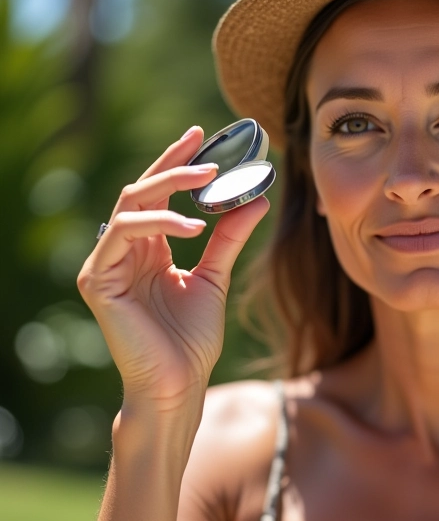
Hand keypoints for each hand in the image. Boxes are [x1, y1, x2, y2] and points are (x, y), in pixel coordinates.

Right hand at [77, 126, 268, 415]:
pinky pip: (123, 233)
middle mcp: (123, 251)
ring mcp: (107, 264)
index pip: (157, 195)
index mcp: (148, 250)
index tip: (200, 136)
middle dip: (173, 164)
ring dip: (169, 185)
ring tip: (209, 179)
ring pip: (130, 203)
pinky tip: (193, 227)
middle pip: (140, 190)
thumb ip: (229, 237)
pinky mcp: (98, 279)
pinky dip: (158, 223)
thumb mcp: (216, 277)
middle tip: (204, 146)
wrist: (179, 383)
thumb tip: (257, 198)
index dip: (175, 163)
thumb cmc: (192, 340)